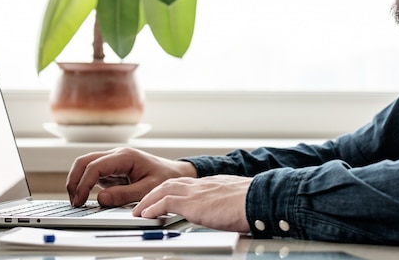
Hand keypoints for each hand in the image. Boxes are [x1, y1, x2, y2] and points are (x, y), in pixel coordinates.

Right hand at [66, 147, 196, 206]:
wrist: (175, 173)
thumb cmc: (165, 178)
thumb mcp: (148, 189)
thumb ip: (124, 195)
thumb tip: (100, 199)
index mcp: (124, 156)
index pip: (95, 166)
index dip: (83, 184)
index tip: (79, 200)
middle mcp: (116, 155)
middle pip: (84, 161)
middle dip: (74, 180)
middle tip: (73, 201)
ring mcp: (113, 161)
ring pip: (86, 165)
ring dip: (78, 181)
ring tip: (77, 201)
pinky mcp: (112, 169)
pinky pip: (93, 173)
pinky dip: (85, 184)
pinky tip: (85, 198)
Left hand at [132, 175, 251, 232]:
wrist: (259, 199)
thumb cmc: (254, 202)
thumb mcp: (238, 200)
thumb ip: (229, 203)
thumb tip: (232, 213)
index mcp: (212, 183)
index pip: (186, 183)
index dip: (172, 190)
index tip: (164, 196)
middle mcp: (202, 184)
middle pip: (170, 183)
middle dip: (155, 193)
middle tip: (144, 203)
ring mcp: (196, 192)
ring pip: (163, 190)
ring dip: (148, 200)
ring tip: (139, 210)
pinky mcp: (192, 203)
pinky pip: (165, 203)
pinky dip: (153, 208)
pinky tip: (146, 215)